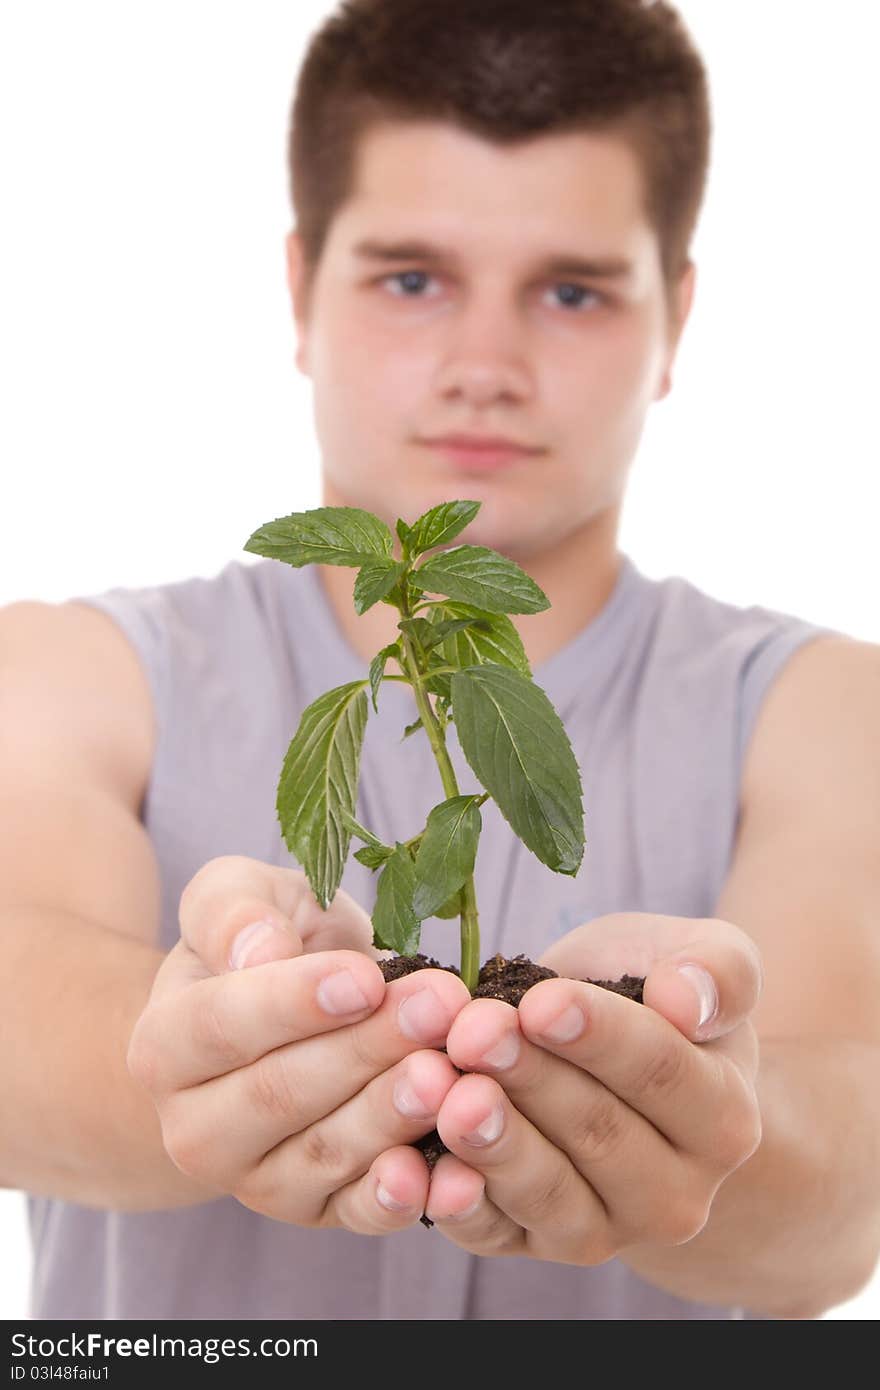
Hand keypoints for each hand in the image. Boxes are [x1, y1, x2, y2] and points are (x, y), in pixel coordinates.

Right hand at [126, 855, 470, 1232]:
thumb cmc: (271, 940)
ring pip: (326, 1154)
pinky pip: (362, 1212)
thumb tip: (261, 951)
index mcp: (163, 1047)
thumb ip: (233, 912)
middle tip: (440, 1009)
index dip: (295, 1004)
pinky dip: (408, 1195)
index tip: (365, 979)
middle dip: (366, 1050)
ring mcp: (256, 1180)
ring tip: (453, 1074)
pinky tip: (450, 1170)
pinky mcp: (320, 1210)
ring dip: (394, 1115)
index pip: (222, 1027)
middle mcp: (195, 1130)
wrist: (298, 1008)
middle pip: (280, 1094)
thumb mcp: (242, 895)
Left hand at [422, 912, 762, 1261]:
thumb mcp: (698, 959)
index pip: (662, 1074)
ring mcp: (605, 1229)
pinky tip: (428, 1172)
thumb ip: (718, 970)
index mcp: (723, 1119)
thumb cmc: (651, 996)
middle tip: (472, 1032)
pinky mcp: (532, 1245)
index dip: (600, 1037)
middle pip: (598, 1133)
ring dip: (493, 1143)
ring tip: (446, 1092)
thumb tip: (689, 1000)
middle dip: (529, 1078)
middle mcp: (676, 1194)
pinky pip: (494, 1234)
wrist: (610, 1060)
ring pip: (547, 1192)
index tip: (542, 1002)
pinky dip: (458, 1207)